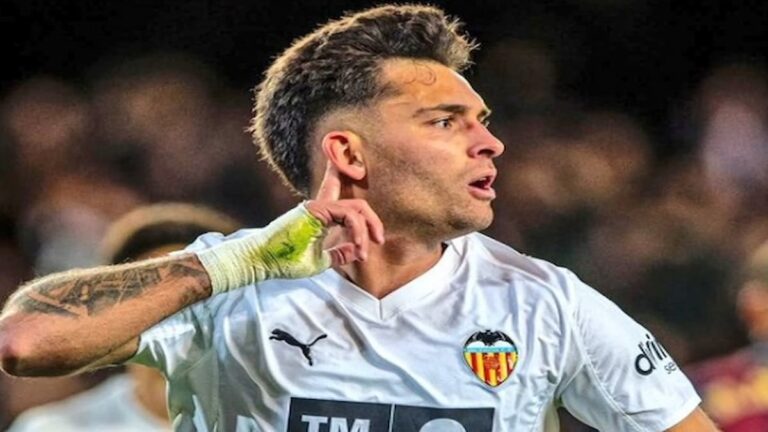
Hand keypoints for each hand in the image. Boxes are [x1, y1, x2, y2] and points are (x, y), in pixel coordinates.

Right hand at [196, 161, 384, 294]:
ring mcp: (318, 206)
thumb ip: (338, 254)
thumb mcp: (319, 260)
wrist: (262, 261)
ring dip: (367, 229)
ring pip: (356, 208)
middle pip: (356, 204)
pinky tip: (359, 247)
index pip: (337, 192)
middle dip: (373, 220)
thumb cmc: (284, 261)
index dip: (349, 183)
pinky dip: (357, 230)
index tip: (364, 202)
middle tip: (379, 239)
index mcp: (319, 215)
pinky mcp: (316, 210)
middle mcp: (320, 206)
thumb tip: (356, 251)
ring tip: (365, 251)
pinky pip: (347, 213)